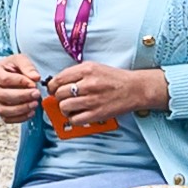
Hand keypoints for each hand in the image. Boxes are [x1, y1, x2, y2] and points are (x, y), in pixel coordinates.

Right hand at [0, 54, 47, 121]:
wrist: (7, 74)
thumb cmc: (13, 67)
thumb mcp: (20, 60)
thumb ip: (28, 66)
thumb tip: (35, 77)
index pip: (4, 80)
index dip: (20, 82)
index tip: (34, 83)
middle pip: (2, 95)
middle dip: (22, 96)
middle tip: (36, 94)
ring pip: (3, 110)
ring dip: (21, 109)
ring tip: (35, 104)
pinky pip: (6, 118)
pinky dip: (20, 118)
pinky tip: (31, 112)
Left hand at [45, 61, 164, 131]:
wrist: (134, 89)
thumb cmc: (114, 78)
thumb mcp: (95, 67)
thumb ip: (76, 73)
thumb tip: (57, 82)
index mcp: (86, 70)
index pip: (58, 79)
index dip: (52, 86)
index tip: (53, 89)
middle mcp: (88, 84)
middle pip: (59, 94)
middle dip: (58, 98)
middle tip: (64, 99)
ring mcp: (92, 100)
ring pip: (64, 107)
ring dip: (64, 109)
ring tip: (71, 107)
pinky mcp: (97, 114)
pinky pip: (75, 119)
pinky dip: (73, 119)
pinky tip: (78, 114)